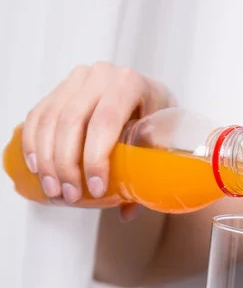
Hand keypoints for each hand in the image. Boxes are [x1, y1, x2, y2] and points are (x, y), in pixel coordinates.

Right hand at [22, 62, 174, 213]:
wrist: (149, 96)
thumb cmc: (158, 119)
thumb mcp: (164, 139)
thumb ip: (150, 174)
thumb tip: (127, 212)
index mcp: (130, 83)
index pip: (105, 121)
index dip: (95, 158)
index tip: (96, 189)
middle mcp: (101, 76)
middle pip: (72, 122)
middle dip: (67, 165)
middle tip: (71, 196)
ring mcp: (78, 80)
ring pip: (50, 120)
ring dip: (47, 160)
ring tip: (54, 190)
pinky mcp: (61, 89)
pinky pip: (38, 115)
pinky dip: (33, 143)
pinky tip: (37, 167)